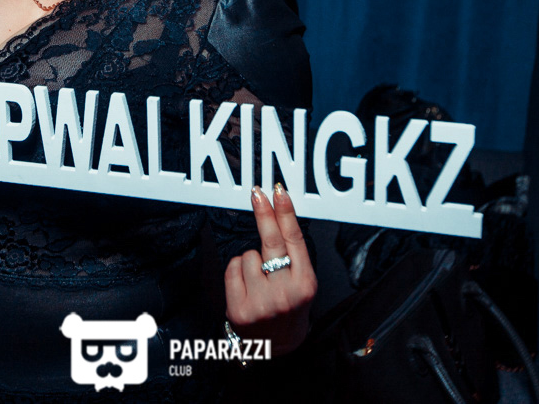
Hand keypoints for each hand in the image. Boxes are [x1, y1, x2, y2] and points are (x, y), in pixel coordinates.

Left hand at [224, 184, 317, 355]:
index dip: (286, 213)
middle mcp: (285, 294)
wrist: (277, 346)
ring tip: (259, 279)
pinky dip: (237, 270)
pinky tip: (246, 284)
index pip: (295, 240)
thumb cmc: (290, 307)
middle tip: (257, 194)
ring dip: (250, 259)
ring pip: (248, 255)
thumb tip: (278, 215)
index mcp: (306, 284)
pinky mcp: (240, 310)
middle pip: (271, 241)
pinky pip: (232, 268)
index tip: (278, 192)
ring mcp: (262, 303)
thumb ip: (294, 256)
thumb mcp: (302, 283)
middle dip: (264, 213)